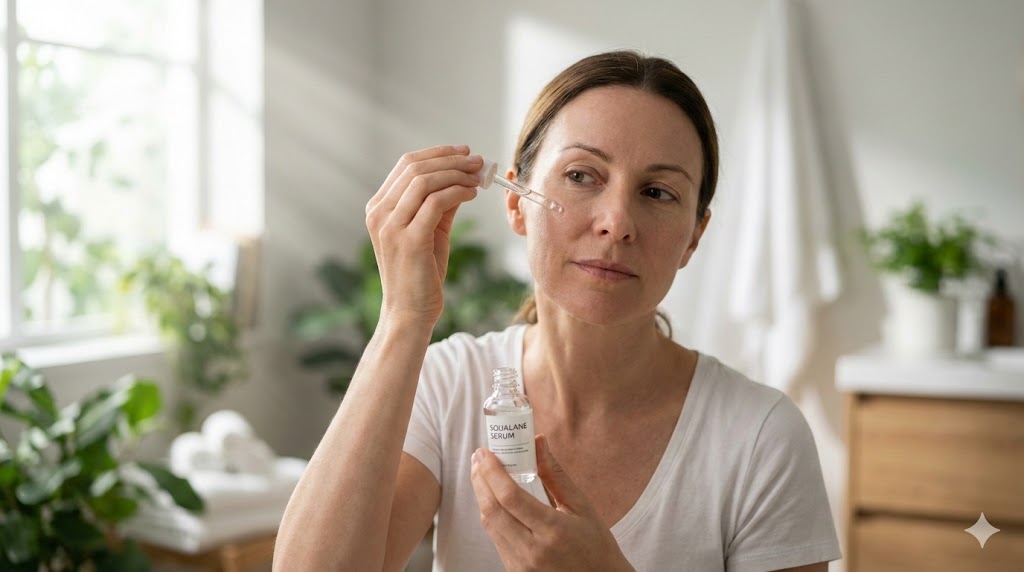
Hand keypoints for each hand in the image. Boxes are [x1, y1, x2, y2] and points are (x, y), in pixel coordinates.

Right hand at [365, 146, 482, 328]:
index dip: (438, 154)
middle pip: (415, 167)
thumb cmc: (420, 274)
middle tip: (477, 161)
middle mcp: (379, 213)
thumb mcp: (429, 232)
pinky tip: (472, 193)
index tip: (464, 152)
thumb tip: (461, 177)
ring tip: (479, 176)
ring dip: (457, 174)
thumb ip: (439, 204)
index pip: (406, 165)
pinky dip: (458, 192)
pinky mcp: (410, 240)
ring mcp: (391, 226)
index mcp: (378, 208)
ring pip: (425, 181)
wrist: (409, 313)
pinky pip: (437, 202)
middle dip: (451, 160)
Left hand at [470, 435, 634, 571]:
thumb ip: (555, 474)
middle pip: (492, 510)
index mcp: (554, 530)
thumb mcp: (582, 506)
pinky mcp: (516, 571)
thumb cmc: (596, 545)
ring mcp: (521, 564)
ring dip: (482, 497)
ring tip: (483, 474)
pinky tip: (495, 500)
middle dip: (480, 480)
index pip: (510, 497)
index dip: (492, 471)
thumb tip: (538, 441)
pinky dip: (492, 515)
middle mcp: (533, 550)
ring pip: (490, 525)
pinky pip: (496, 539)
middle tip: (478, 458)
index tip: (484, 452)